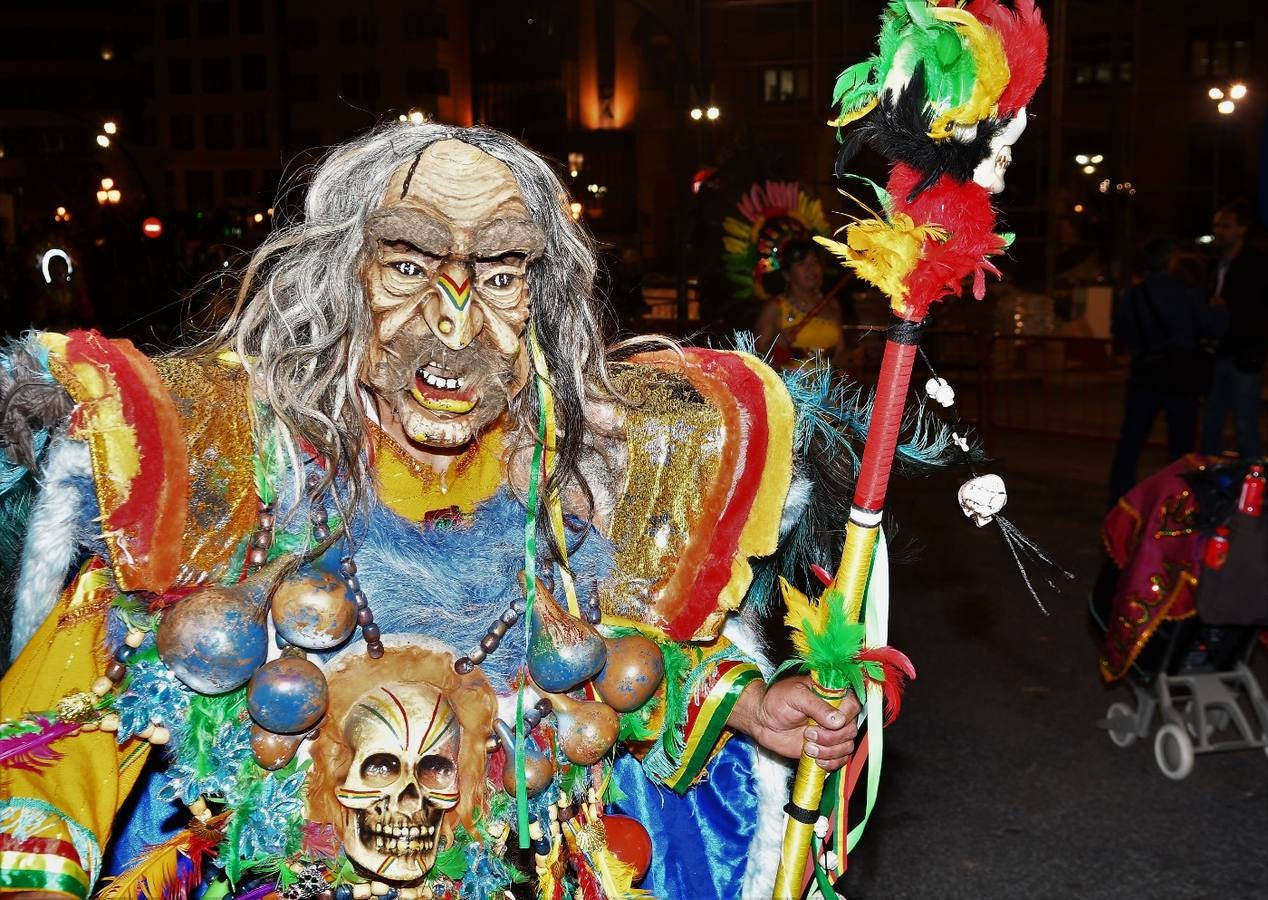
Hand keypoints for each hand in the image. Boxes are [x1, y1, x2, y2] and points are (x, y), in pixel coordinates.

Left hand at [728, 676, 859, 770]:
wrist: (762, 720)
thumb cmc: (776, 701)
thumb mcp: (795, 696)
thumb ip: (817, 706)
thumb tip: (838, 721)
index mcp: (832, 694)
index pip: (853, 705)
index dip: (844, 717)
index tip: (828, 723)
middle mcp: (835, 713)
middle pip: (850, 729)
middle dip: (831, 737)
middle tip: (808, 734)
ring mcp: (831, 732)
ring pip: (846, 746)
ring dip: (829, 751)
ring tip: (808, 747)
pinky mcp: (826, 748)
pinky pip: (840, 759)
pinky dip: (830, 762)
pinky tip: (815, 759)